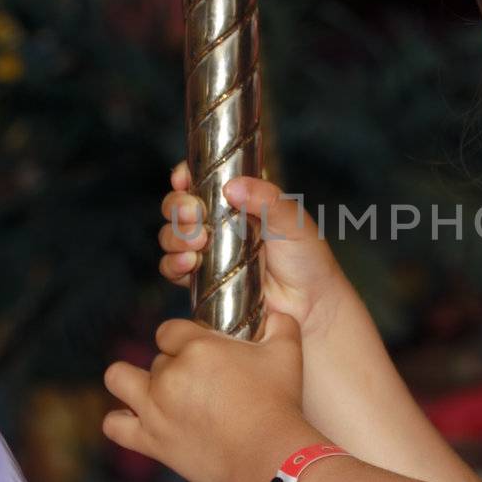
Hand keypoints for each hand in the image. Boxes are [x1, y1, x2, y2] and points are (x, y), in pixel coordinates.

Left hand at [102, 310, 318, 481]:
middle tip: (199, 385)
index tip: (201, 353)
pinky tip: (136, 419)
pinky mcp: (151, 441)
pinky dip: (120, 420)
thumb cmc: (278, 404)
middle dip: (175, 367)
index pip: (170, 330)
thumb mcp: (287, 353)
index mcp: (197, 348)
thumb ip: (280, 324)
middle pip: (156, 358)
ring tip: (150, 391)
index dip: (183, 339)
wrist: (268, 456)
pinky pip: (114, 426)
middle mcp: (170, 374)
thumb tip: (275, 315)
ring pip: (119, 378)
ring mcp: (155, 408)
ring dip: (131, 381)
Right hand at [159, 162, 348, 339]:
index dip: (186, 176)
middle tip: (195, 215)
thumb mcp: (292, 219)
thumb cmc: (306, 258)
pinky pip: (173, 269)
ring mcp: (208, 251)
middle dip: (178, 207)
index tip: (183, 179)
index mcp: (239, 199)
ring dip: (176, 235)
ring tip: (198, 242)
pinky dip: (173, 263)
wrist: (310, 305)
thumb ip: (266, 198)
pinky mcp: (201, 280)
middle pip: (179, 206)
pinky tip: (189, 263)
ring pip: (171, 236)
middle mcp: (218, 223)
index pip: (202, 179)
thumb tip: (232, 188)